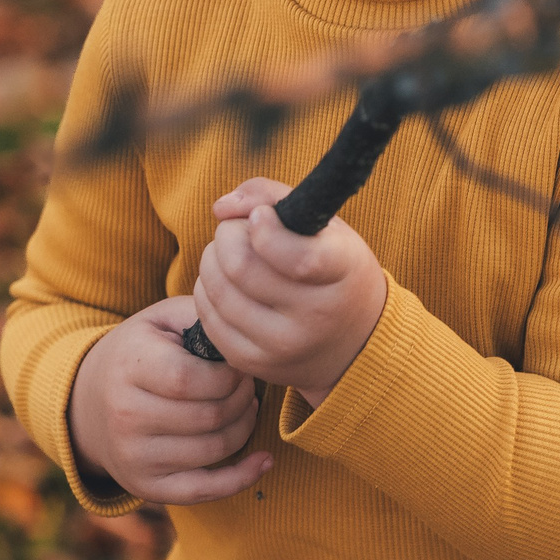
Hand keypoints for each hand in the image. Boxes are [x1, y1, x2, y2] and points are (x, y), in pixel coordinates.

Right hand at [66, 296, 271, 504]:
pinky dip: (241, 478)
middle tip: (247, 385)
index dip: (230, 375)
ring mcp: (134, 456)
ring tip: (245, 407)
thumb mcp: (162, 320)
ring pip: (214, 449)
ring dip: (244, 427)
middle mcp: (125, 416)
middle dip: (243, 398)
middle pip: (210, 416)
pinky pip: (203, 491)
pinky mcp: (146, 487)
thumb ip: (202, 315)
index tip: (238, 367)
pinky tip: (263, 460)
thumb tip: (243, 333)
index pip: (192, 380)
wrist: (89, 401)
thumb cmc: (141, 353)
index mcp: (129, 367)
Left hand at [192, 178, 387, 406]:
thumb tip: (221, 207)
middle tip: (238, 231)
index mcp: (343, 273)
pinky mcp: (253, 362)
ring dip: (212, 261)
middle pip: (241, 267)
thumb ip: (273, 196)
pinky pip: (208, 318)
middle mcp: (316, 317)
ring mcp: (283, 346)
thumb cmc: (334, 271)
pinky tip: (226, 284)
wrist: (352, 343)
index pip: (297, 258)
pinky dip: (207, 291)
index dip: (266, 231)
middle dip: (227, 236)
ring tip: (230, 255)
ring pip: (218, 291)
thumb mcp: (326, 226)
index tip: (260, 216)